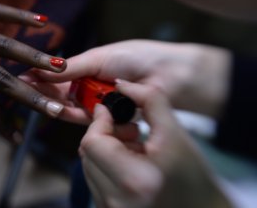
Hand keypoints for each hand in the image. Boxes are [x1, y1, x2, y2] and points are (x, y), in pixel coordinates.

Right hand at [21, 40, 230, 122]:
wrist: (170, 74)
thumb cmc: (136, 58)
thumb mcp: (99, 58)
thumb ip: (72, 67)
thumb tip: (42, 68)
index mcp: (87, 68)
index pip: (58, 74)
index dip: (40, 76)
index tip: (21, 77)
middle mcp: (91, 87)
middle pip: (61, 94)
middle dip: (44, 93)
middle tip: (25, 93)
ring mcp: (100, 103)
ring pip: (72, 108)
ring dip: (58, 105)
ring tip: (41, 102)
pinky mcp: (110, 119)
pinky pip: (90, 120)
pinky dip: (79, 117)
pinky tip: (63, 111)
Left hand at [79, 80, 231, 207]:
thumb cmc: (193, 177)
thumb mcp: (175, 133)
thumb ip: (150, 100)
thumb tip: (121, 84)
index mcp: (134, 180)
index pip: (92, 143)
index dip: (99, 121)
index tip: (110, 110)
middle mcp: (116, 200)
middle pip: (87, 153)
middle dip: (104, 134)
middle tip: (131, 130)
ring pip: (89, 166)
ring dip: (105, 150)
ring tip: (135, 147)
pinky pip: (95, 181)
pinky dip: (107, 167)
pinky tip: (131, 165)